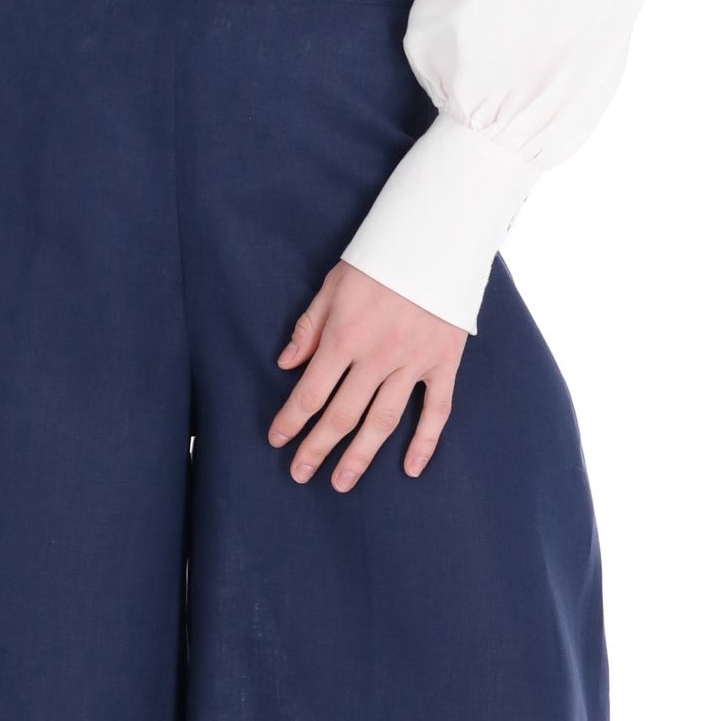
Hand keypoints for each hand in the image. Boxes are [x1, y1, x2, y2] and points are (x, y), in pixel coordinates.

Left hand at [267, 262, 464, 490]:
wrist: (436, 239)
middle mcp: (377, 357)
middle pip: (342, 415)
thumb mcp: (332, 286)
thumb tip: (285, 364)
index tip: (277, 440)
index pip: (310, 392)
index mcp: (345, 337)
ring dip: (360, 456)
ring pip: (383, 421)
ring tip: (341, 482)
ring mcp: (413, 363)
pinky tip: (411, 468)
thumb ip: (309, 328)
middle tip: (300, 474)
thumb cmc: (379, 261)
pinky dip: (424, 442)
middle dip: (317, 447)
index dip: (290, 420)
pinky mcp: (443, 363)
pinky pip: (435, 411)